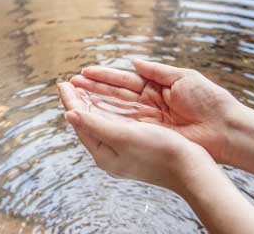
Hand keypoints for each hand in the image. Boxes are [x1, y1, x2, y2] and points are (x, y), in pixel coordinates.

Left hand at [58, 82, 214, 192]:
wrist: (191, 170)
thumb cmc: (158, 152)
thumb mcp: (122, 135)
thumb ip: (94, 124)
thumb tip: (68, 114)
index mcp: (102, 153)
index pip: (80, 122)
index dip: (71, 101)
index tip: (63, 82)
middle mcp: (110, 154)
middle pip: (88, 122)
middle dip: (78, 102)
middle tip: (69, 83)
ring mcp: (123, 152)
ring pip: (101, 123)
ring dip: (91, 104)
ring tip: (82, 89)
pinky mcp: (137, 147)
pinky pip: (114, 125)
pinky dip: (107, 110)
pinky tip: (108, 104)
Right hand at [70, 60, 242, 162]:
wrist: (228, 130)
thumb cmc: (210, 101)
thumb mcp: (184, 78)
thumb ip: (157, 71)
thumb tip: (133, 62)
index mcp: (157, 87)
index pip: (123, 80)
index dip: (103, 76)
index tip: (84, 73)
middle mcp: (149, 103)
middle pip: (115, 95)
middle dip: (93, 90)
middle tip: (71, 86)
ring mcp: (148, 120)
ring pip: (116, 111)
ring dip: (95, 105)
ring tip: (74, 99)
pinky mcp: (151, 135)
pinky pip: (125, 127)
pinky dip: (108, 121)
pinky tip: (91, 116)